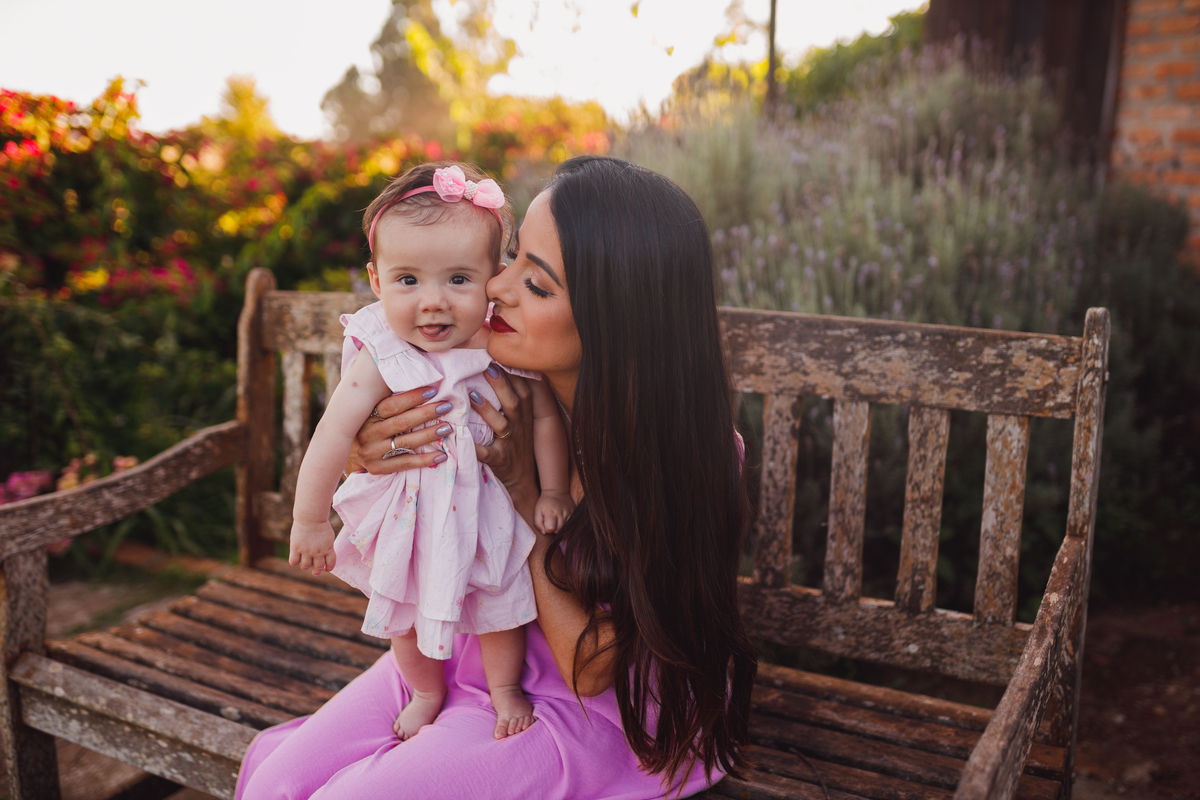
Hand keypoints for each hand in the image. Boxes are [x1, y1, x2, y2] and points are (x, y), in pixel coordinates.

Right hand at [289, 519, 336, 575]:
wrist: (311, 517)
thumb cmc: (320, 524)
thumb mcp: (329, 537)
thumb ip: (327, 547)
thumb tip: (325, 556)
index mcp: (328, 549)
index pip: (331, 563)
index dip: (329, 568)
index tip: (326, 569)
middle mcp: (318, 552)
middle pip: (318, 567)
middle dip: (317, 571)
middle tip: (315, 572)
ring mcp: (306, 551)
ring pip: (305, 566)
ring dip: (305, 566)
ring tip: (305, 562)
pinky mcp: (295, 548)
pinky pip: (293, 561)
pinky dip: (294, 562)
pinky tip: (295, 558)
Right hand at [347, 386, 452, 474]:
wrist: (344, 455)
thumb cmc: (363, 427)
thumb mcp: (367, 412)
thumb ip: (384, 400)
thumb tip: (412, 378)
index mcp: (366, 417)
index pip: (391, 405)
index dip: (412, 397)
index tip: (432, 390)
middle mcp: (368, 434)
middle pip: (401, 423)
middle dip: (426, 414)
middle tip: (446, 406)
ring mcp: (372, 453)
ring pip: (405, 443)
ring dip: (429, 435)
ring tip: (447, 428)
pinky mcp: (378, 468)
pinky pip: (405, 464)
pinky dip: (424, 460)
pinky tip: (441, 456)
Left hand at [471, 368, 537, 518]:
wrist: (524, 483)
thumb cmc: (519, 446)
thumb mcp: (523, 422)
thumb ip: (514, 399)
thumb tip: (500, 370)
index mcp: (525, 417)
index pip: (524, 391)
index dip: (515, 374)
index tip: (502, 357)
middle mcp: (520, 428)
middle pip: (514, 403)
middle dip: (502, 385)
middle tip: (488, 367)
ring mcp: (510, 444)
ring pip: (501, 425)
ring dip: (488, 410)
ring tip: (472, 396)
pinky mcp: (500, 461)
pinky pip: (487, 454)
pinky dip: (475, 448)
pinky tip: (462, 439)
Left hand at [534, 490, 574, 533]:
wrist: (556, 491)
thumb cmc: (545, 502)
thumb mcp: (537, 510)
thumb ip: (538, 523)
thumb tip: (544, 532)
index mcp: (550, 512)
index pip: (550, 529)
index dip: (547, 529)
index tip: (546, 523)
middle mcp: (561, 512)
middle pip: (558, 530)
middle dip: (553, 529)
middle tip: (551, 522)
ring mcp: (569, 512)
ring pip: (565, 528)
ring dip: (560, 527)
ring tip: (556, 520)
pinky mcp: (574, 512)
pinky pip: (571, 524)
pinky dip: (566, 524)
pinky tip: (562, 519)